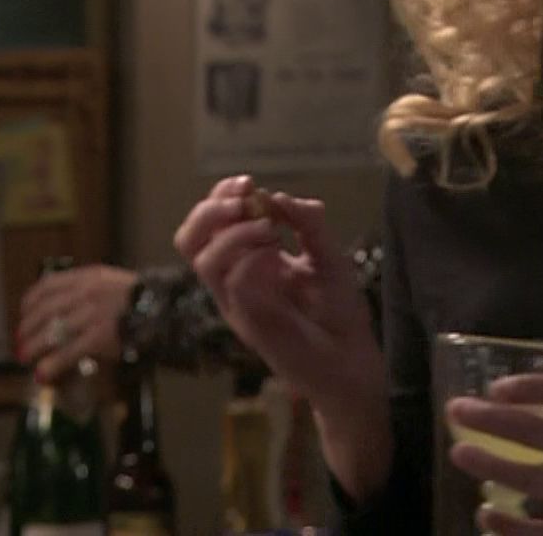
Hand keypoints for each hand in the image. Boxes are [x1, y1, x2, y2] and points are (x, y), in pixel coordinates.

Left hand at [15, 264, 136, 382]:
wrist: (167, 310)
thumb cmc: (142, 301)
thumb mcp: (112, 285)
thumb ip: (88, 292)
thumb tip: (63, 312)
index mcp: (89, 277)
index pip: (49, 285)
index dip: (31, 301)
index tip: (24, 313)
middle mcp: (87, 292)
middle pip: (45, 310)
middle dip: (28, 327)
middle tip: (20, 341)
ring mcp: (93, 314)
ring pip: (52, 332)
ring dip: (34, 347)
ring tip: (25, 358)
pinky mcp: (100, 336)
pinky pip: (69, 352)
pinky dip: (52, 365)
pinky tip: (43, 374)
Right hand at [171, 175, 382, 409]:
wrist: (352, 360)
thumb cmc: (338, 311)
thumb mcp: (328, 255)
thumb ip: (308, 223)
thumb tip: (277, 197)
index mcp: (246, 262)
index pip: (210, 224)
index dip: (221, 197)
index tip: (249, 183)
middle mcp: (233, 281)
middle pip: (190, 239)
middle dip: (210, 209)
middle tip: (244, 199)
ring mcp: (238, 304)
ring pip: (203, 259)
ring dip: (232, 233)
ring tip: (268, 229)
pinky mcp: (249, 323)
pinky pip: (234, 284)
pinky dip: (252, 261)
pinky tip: (278, 257)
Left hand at [447, 374, 542, 535]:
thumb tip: (524, 411)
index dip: (532, 386)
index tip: (497, 387)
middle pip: (542, 432)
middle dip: (492, 420)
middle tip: (458, 411)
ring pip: (536, 481)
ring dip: (492, 466)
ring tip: (462, 453)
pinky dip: (510, 527)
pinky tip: (487, 516)